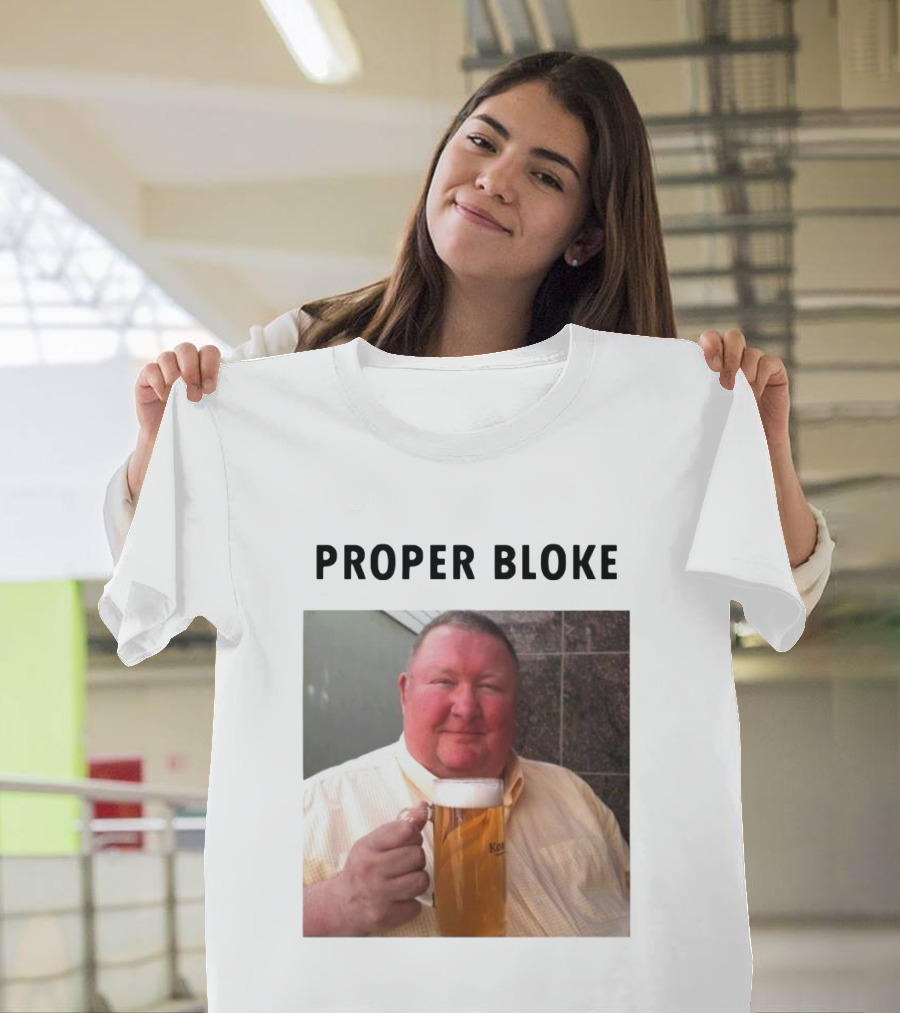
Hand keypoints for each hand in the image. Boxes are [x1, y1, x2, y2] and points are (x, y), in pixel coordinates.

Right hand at [134, 342, 222, 445]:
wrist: (170, 440)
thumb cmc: (194, 422)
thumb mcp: (210, 407)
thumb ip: (214, 391)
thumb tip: (223, 384)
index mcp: (202, 365)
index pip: (208, 351)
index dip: (210, 365)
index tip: (210, 388)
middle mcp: (182, 363)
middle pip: (186, 348)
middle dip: (191, 370)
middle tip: (195, 394)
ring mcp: (162, 368)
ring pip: (167, 356)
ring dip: (174, 376)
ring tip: (178, 398)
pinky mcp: (146, 378)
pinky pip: (150, 369)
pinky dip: (158, 382)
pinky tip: (164, 398)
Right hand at [332, 812, 430, 935]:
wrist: (343, 904)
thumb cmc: (364, 867)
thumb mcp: (375, 842)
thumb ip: (401, 825)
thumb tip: (424, 807)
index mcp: (367, 846)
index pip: (407, 831)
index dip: (414, 835)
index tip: (408, 841)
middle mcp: (370, 870)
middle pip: (417, 855)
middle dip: (416, 859)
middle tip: (406, 863)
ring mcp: (378, 894)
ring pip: (421, 880)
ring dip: (418, 880)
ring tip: (406, 879)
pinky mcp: (386, 915)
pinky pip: (417, 905)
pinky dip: (412, 902)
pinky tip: (400, 898)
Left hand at [698, 327, 789, 447]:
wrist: (747, 443)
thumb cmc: (721, 425)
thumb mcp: (704, 403)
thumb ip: (698, 384)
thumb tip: (682, 377)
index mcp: (714, 360)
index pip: (711, 338)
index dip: (711, 345)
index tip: (710, 366)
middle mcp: (735, 358)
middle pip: (733, 337)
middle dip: (730, 355)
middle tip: (726, 380)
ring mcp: (756, 363)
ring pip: (751, 352)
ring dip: (745, 372)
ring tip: (741, 395)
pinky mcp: (774, 372)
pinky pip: (769, 362)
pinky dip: (761, 376)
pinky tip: (756, 394)